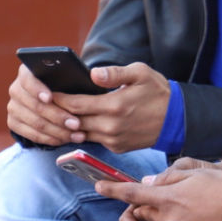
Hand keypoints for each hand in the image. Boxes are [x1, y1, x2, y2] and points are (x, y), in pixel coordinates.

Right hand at [6, 64, 83, 145]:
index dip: (38, 89)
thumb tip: (97, 75)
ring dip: (57, 131)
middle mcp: (16, 88)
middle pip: (34, 105)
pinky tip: (65, 140)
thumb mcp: (70, 73)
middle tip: (77, 124)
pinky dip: (50, 139)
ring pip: (35, 122)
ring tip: (77, 135)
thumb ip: (78, 72)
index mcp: (27, 71)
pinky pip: (31, 135)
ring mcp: (13, 107)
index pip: (28, 79)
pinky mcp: (14, 123)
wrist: (53, 95)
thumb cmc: (66, 81)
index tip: (50, 98)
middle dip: (57, 116)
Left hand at [49, 62, 170, 152]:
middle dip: (58, 112)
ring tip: (58, 113)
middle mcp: (111, 126)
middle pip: (73, 121)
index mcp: (114, 105)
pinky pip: (93, 140)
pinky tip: (77, 122)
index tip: (47, 92)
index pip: (75, 105)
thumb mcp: (141, 73)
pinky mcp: (116, 148)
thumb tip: (93, 74)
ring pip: (80, 134)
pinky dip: (82, 132)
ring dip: (68, 125)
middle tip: (46, 102)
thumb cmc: (157, 92)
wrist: (176, 119)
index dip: (58, 99)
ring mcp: (113, 139)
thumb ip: (115, 73)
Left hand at [96, 163, 221, 220]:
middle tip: (155, 198)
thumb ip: (169, 177)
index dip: (113, 190)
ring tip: (178, 208)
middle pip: (141, 214)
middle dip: (141, 207)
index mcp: (171, 198)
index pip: (133, 194)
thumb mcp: (197, 172)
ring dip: (156, 220)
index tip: (99, 187)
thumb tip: (150, 184)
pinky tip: (187, 219)